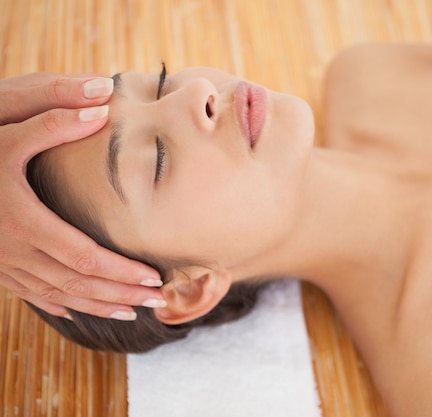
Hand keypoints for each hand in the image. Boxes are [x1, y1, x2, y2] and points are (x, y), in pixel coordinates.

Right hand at [0, 73, 163, 320]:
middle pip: (79, 283)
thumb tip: (101, 110)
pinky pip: (32, 294)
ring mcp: (2, 263)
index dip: (122, 271)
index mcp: (24, 222)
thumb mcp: (4, 134)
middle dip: (123, 294)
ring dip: (98, 306)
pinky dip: (61, 304)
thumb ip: (51, 124)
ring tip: (134, 311)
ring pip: (58, 295)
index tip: (154, 276)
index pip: (85, 257)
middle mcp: (14, 251)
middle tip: (159, 300)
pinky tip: (79, 310)